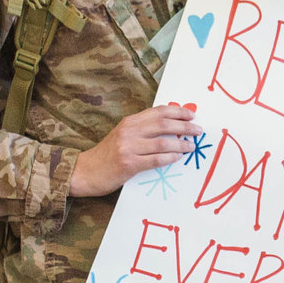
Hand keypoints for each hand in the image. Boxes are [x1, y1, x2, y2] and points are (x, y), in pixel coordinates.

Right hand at [69, 103, 199, 196]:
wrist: (85, 171)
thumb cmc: (107, 155)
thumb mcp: (123, 136)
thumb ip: (142, 130)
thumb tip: (171, 128)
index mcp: (129, 122)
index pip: (157, 112)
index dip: (177, 111)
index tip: (191, 114)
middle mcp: (129, 131)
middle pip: (163, 124)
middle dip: (184, 126)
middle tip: (198, 130)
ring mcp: (128, 147)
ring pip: (162, 142)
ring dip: (181, 144)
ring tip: (191, 146)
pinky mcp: (129, 164)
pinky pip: (155, 159)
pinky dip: (169, 158)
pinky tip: (178, 158)